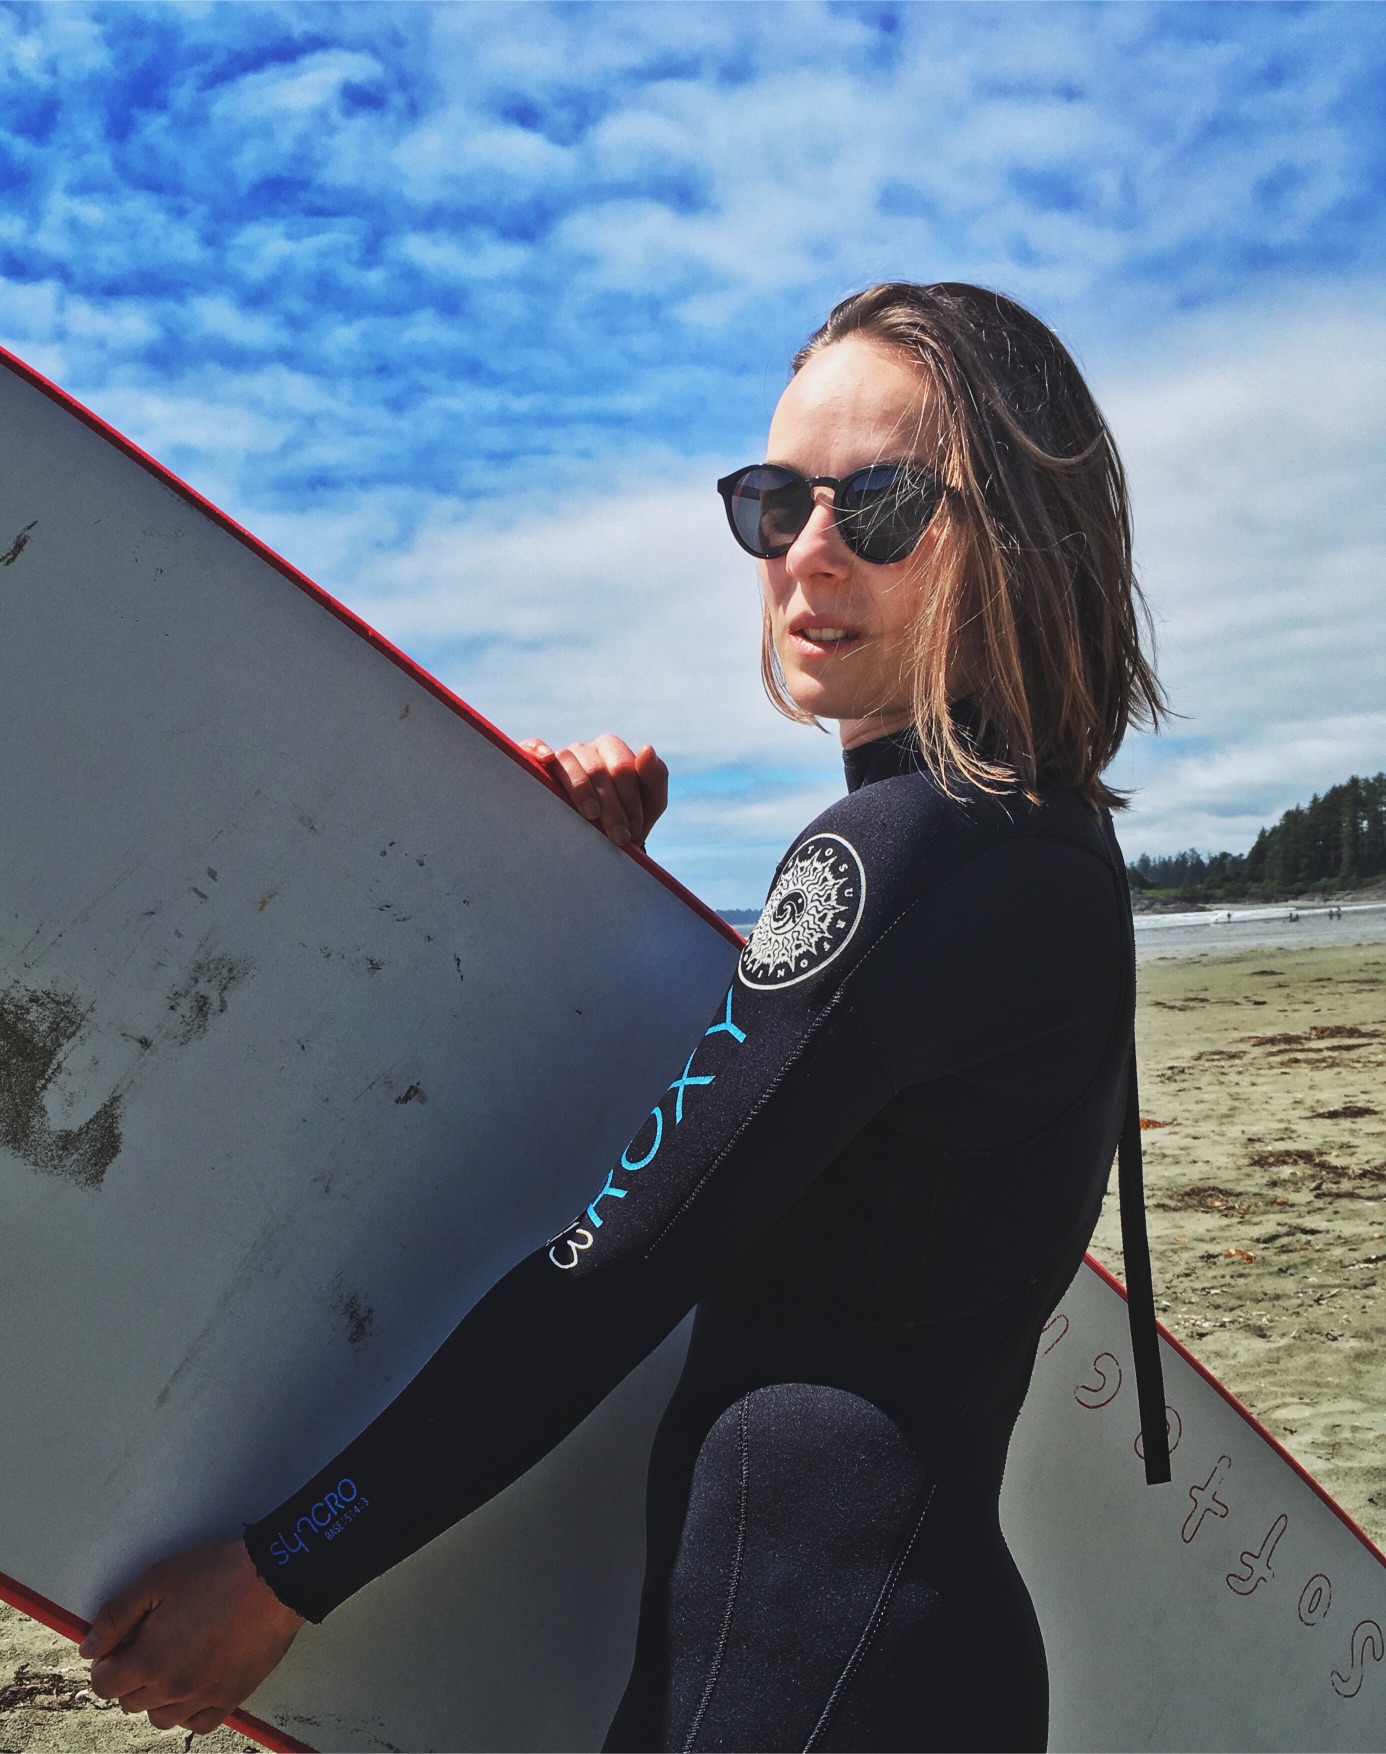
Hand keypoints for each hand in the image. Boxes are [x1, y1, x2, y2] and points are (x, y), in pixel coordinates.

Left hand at [80, 1538, 303, 1733]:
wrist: (273, 1579)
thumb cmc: (216, 1574)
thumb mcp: (157, 1580)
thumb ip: (116, 1616)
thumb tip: (89, 1648)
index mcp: (149, 1662)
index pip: (104, 1684)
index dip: (105, 1663)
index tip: (119, 1644)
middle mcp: (172, 1689)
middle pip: (130, 1702)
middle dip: (130, 1676)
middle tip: (149, 1644)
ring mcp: (203, 1698)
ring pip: (161, 1717)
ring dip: (156, 1697)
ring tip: (171, 1663)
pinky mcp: (231, 1698)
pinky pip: (198, 1723)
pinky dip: (188, 1710)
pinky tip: (194, 1684)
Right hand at [519, 735, 668, 848]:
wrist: (599, 843)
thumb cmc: (626, 819)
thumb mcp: (650, 803)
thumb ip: (656, 777)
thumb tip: (646, 748)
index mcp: (613, 751)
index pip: (623, 768)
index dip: (629, 801)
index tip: (632, 831)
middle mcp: (586, 750)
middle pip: (597, 769)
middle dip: (611, 806)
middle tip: (618, 837)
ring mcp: (561, 756)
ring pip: (568, 761)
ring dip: (582, 790)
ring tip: (591, 817)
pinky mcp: (536, 765)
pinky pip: (533, 747)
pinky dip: (537, 750)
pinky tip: (545, 760)